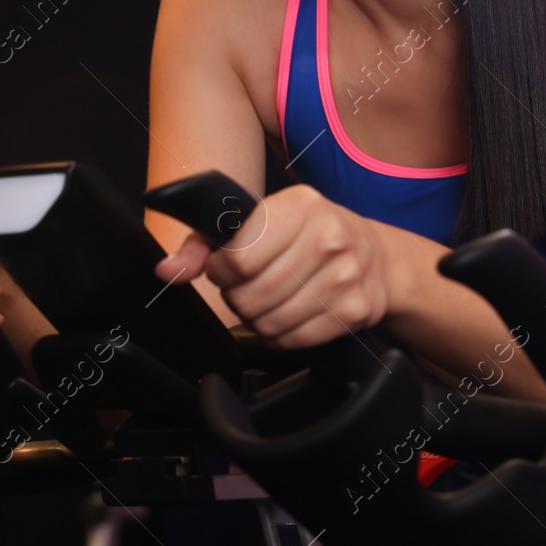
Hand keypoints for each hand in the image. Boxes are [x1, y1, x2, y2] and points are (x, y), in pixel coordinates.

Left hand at [152, 184, 393, 349]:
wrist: (377, 258)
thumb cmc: (309, 235)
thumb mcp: (262, 221)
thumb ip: (206, 241)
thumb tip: (168, 269)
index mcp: (301, 205)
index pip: (239, 257)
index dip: (221, 270)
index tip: (227, 267)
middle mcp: (328, 236)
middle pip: (250, 294)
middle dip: (238, 297)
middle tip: (249, 286)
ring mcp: (346, 276)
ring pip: (269, 322)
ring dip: (257, 318)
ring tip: (269, 300)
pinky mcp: (355, 311)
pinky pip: (293, 340)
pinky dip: (281, 335)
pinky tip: (289, 315)